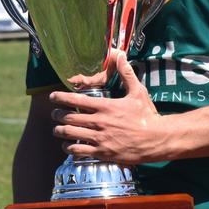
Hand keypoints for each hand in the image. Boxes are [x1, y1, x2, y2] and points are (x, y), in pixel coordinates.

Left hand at [49, 51, 166, 164]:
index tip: (52, 97)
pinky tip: (69, 146)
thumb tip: (120, 55)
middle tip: (55, 114)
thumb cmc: (147, 115)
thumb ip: (126, 74)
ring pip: (69, 135)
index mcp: (106, 106)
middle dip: (57, 115)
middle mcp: (99, 122)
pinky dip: (69, 148)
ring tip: (58, 129)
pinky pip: (78, 151)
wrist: (156, 139)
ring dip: (60, 131)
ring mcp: (99, 139)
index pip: (76, 100)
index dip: (60, 97)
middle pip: (68, 118)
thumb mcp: (138, 92)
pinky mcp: (102, 153)